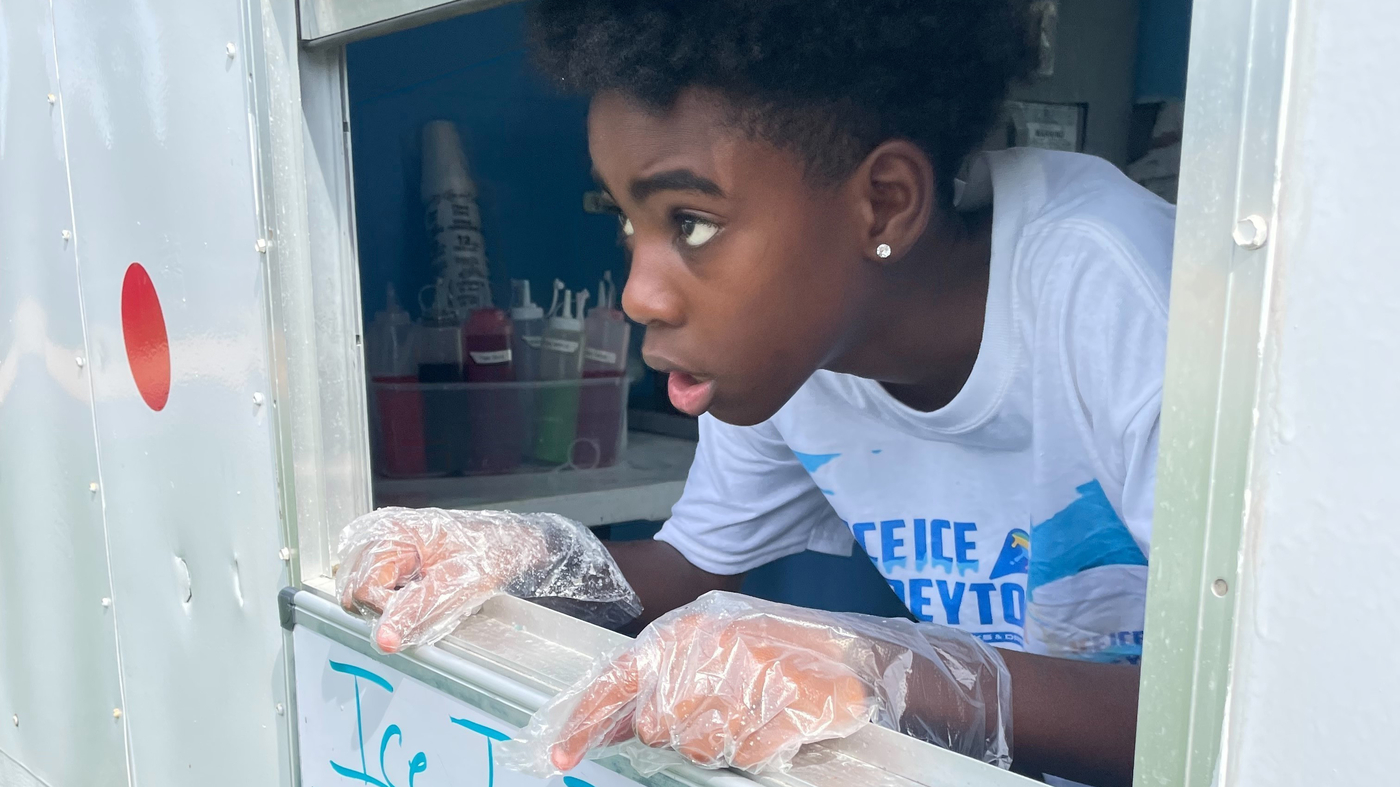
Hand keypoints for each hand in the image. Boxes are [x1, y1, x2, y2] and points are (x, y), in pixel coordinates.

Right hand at [337, 508, 551, 651]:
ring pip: (361, 594)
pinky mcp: (387, 562)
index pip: (362, 589)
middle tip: (422, 604)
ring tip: (423, 596)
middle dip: (385, 609)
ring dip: (389, 607)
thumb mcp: (455, 584)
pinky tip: (419, 594)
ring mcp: (381, 549)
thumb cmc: (486, 554)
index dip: (386, 611)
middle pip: (354, 591)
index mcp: (393, 532)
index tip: (415, 614)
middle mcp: (379, 537)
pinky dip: (394, 602)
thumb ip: (415, 612)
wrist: (506, 545)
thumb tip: (383, 641)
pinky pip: (375, 592)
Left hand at [549, 610, 876, 772]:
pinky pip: (748, 755)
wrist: (850, 652)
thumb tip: (612, 729)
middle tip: (717, 716)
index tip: (562, 760)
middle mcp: (711, 649)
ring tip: (750, 716)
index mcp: (684, 633)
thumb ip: (660, 685)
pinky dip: (758, 751)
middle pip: (660, 726)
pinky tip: (774, 726)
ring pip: (702, 747)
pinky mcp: (788, 703)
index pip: (619, 679)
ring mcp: (751, 674)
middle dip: (682, 735)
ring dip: (723, 744)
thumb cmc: (771, 653)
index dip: (586, 723)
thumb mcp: (708, 653)